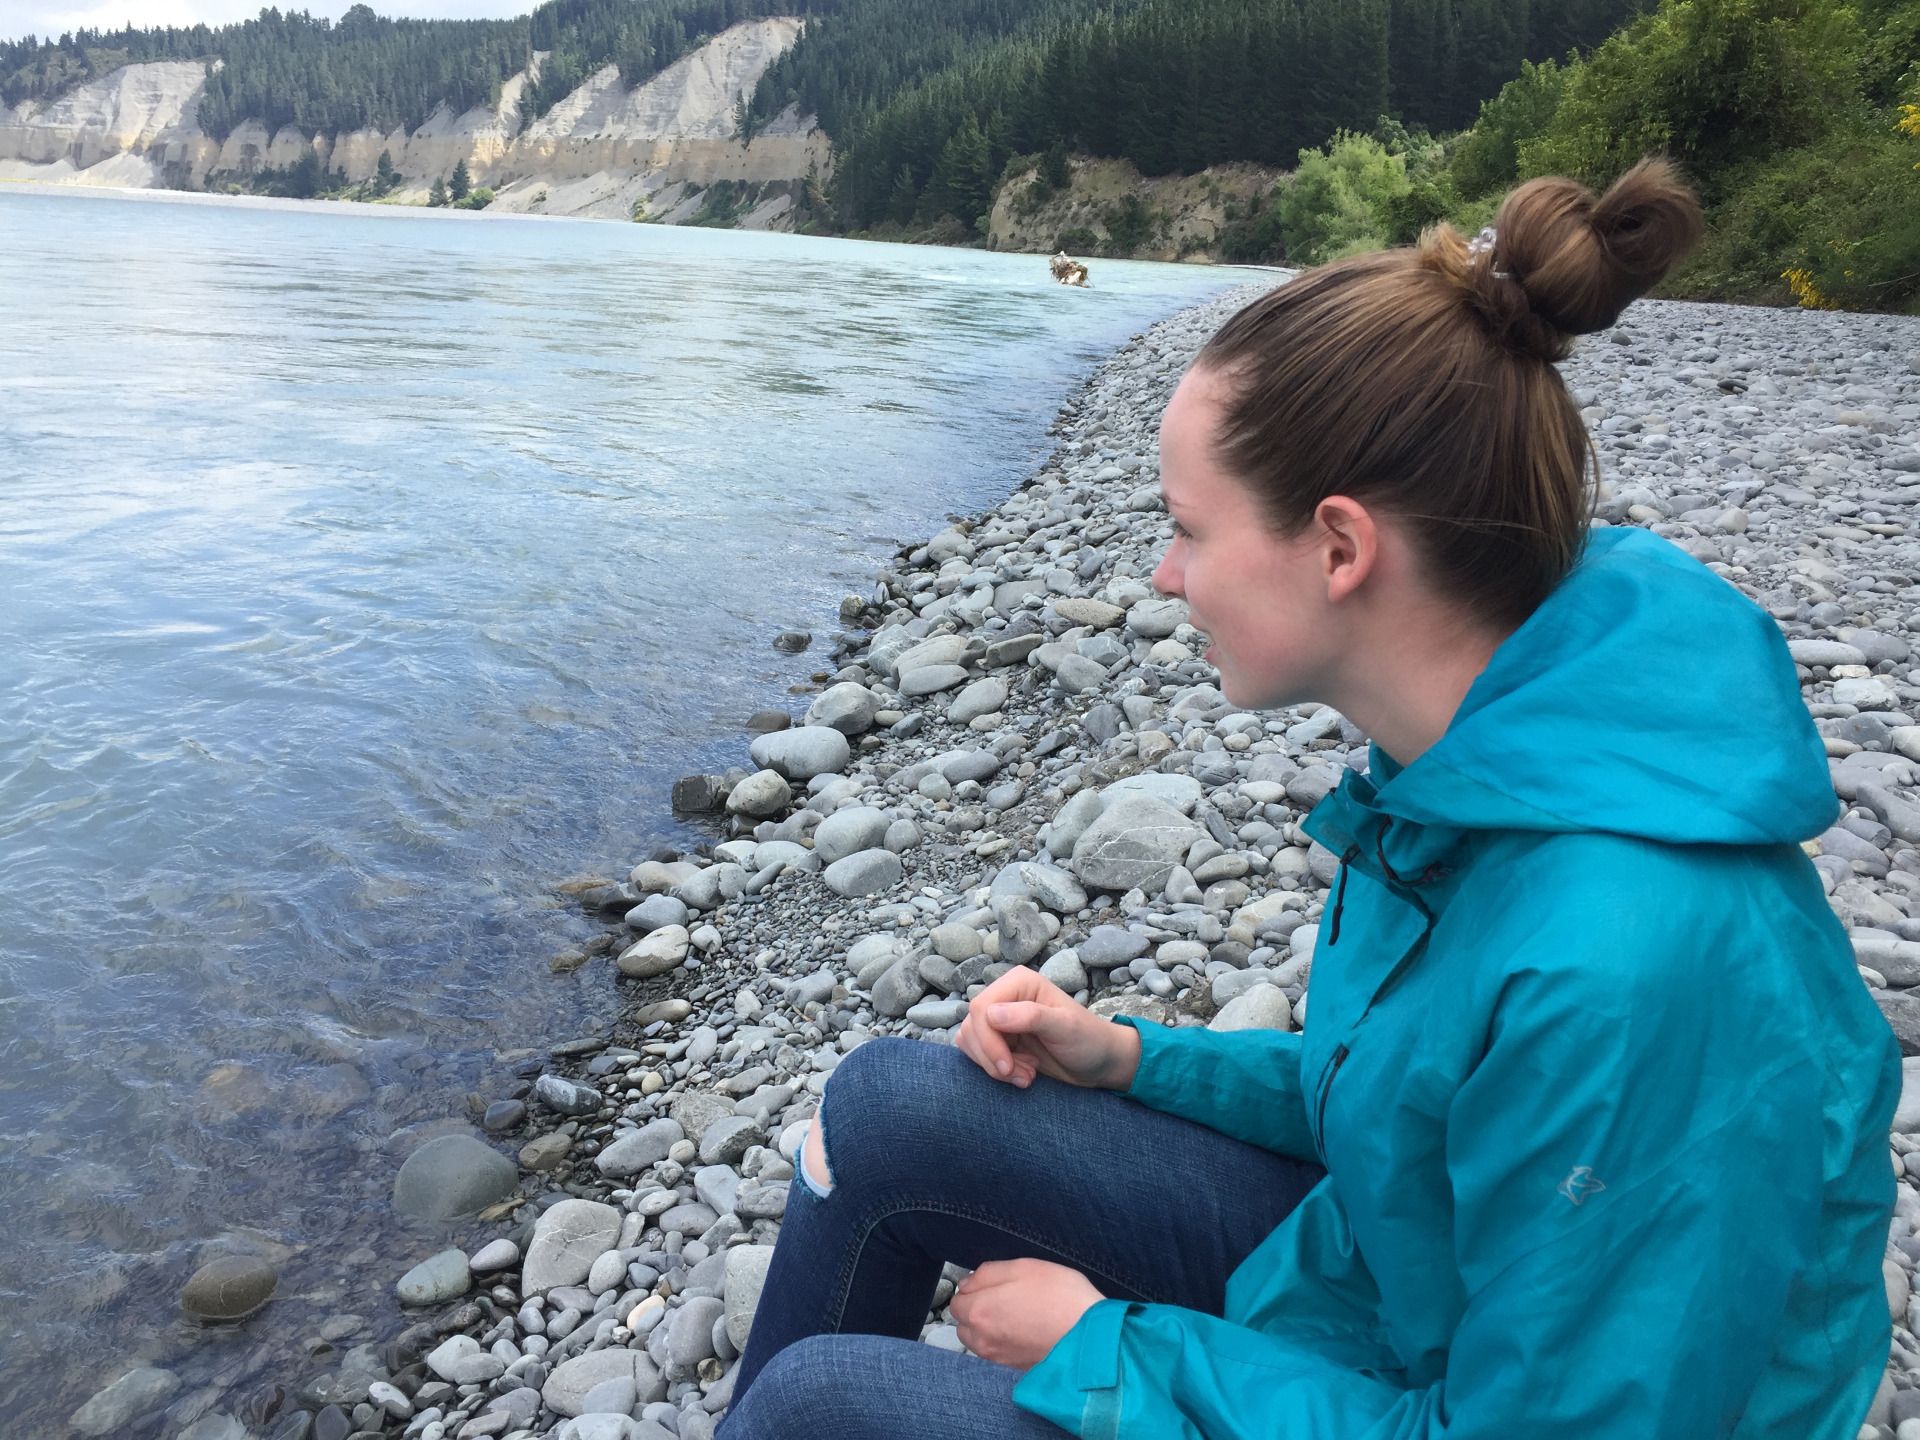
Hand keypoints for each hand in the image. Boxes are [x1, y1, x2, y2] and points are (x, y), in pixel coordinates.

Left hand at [951, 1259, 1104, 1370]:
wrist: (1090, 1336)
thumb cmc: (1060, 1296)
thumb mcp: (1022, 1267)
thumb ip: (987, 1273)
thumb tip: (968, 1283)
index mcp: (979, 1312)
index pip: (957, 1301)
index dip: (973, 1288)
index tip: (992, 1283)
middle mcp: (983, 1340)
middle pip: (965, 1324)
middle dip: (976, 1310)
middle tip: (1004, 1297)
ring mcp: (999, 1358)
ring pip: (980, 1341)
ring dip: (988, 1328)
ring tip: (1017, 1315)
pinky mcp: (1016, 1369)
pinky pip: (998, 1353)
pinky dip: (1005, 1342)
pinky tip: (1027, 1331)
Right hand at [954, 966, 1140, 1089]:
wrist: (1098, 1063)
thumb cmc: (1088, 1040)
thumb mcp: (1066, 1028)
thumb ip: (1031, 1017)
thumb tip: (991, 1015)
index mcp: (1019, 983)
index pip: (981, 1008)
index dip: (988, 1041)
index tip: (1007, 1067)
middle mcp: (1005, 995)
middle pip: (971, 1027)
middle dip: (992, 1058)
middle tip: (1023, 1076)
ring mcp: (999, 1018)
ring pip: (970, 1042)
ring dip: (994, 1067)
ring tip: (1026, 1075)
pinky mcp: (998, 1038)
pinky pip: (976, 1053)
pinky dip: (993, 1069)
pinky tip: (1020, 1074)